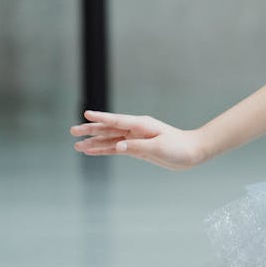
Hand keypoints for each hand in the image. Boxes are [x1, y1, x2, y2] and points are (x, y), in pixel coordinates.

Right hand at [71, 111, 207, 169]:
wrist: (193, 152)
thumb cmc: (179, 147)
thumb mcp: (159, 147)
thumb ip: (137, 146)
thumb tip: (117, 146)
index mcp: (142, 125)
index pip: (117, 120)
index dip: (101, 118)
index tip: (86, 114)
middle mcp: (136, 130)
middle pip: (109, 128)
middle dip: (91, 130)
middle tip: (72, 131)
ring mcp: (135, 139)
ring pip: (110, 139)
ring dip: (93, 142)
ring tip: (76, 145)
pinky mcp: (137, 149)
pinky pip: (116, 148)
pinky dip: (103, 150)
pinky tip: (91, 151)